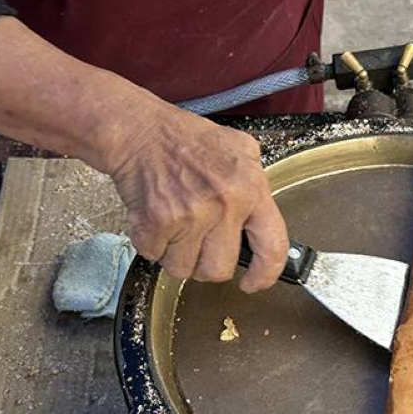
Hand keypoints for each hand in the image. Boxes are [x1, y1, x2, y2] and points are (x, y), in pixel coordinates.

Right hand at [102, 102, 288, 290]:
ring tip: (174, 225)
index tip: (253, 283)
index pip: (273, 246)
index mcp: (251, 187)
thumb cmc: (185, 140)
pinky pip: (154, 256)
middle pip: (219, 270)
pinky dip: (150, 243)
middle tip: (197, 242)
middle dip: (204, 264)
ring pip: (183, 269)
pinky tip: (155, 218)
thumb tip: (262, 230)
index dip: (265, 275)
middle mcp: (225, 202)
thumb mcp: (239, 150)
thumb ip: (255, 188)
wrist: (139, 130)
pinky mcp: (158, 221)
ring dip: (174, 255)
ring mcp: (191, 213)